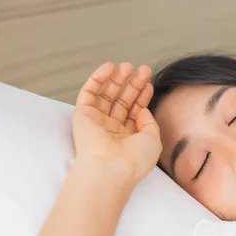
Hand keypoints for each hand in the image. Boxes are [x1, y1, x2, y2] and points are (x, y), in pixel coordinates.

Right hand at [72, 62, 162, 186]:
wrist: (111, 169)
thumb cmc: (134, 160)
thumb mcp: (153, 140)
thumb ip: (150, 123)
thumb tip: (143, 110)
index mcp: (128, 139)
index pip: (134, 112)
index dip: (142, 97)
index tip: (149, 84)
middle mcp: (112, 130)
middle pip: (122, 101)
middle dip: (132, 85)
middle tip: (143, 69)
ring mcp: (97, 122)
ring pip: (106, 95)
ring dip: (117, 79)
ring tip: (128, 66)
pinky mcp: (82, 115)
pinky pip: (89, 93)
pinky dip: (97, 78)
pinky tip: (109, 67)